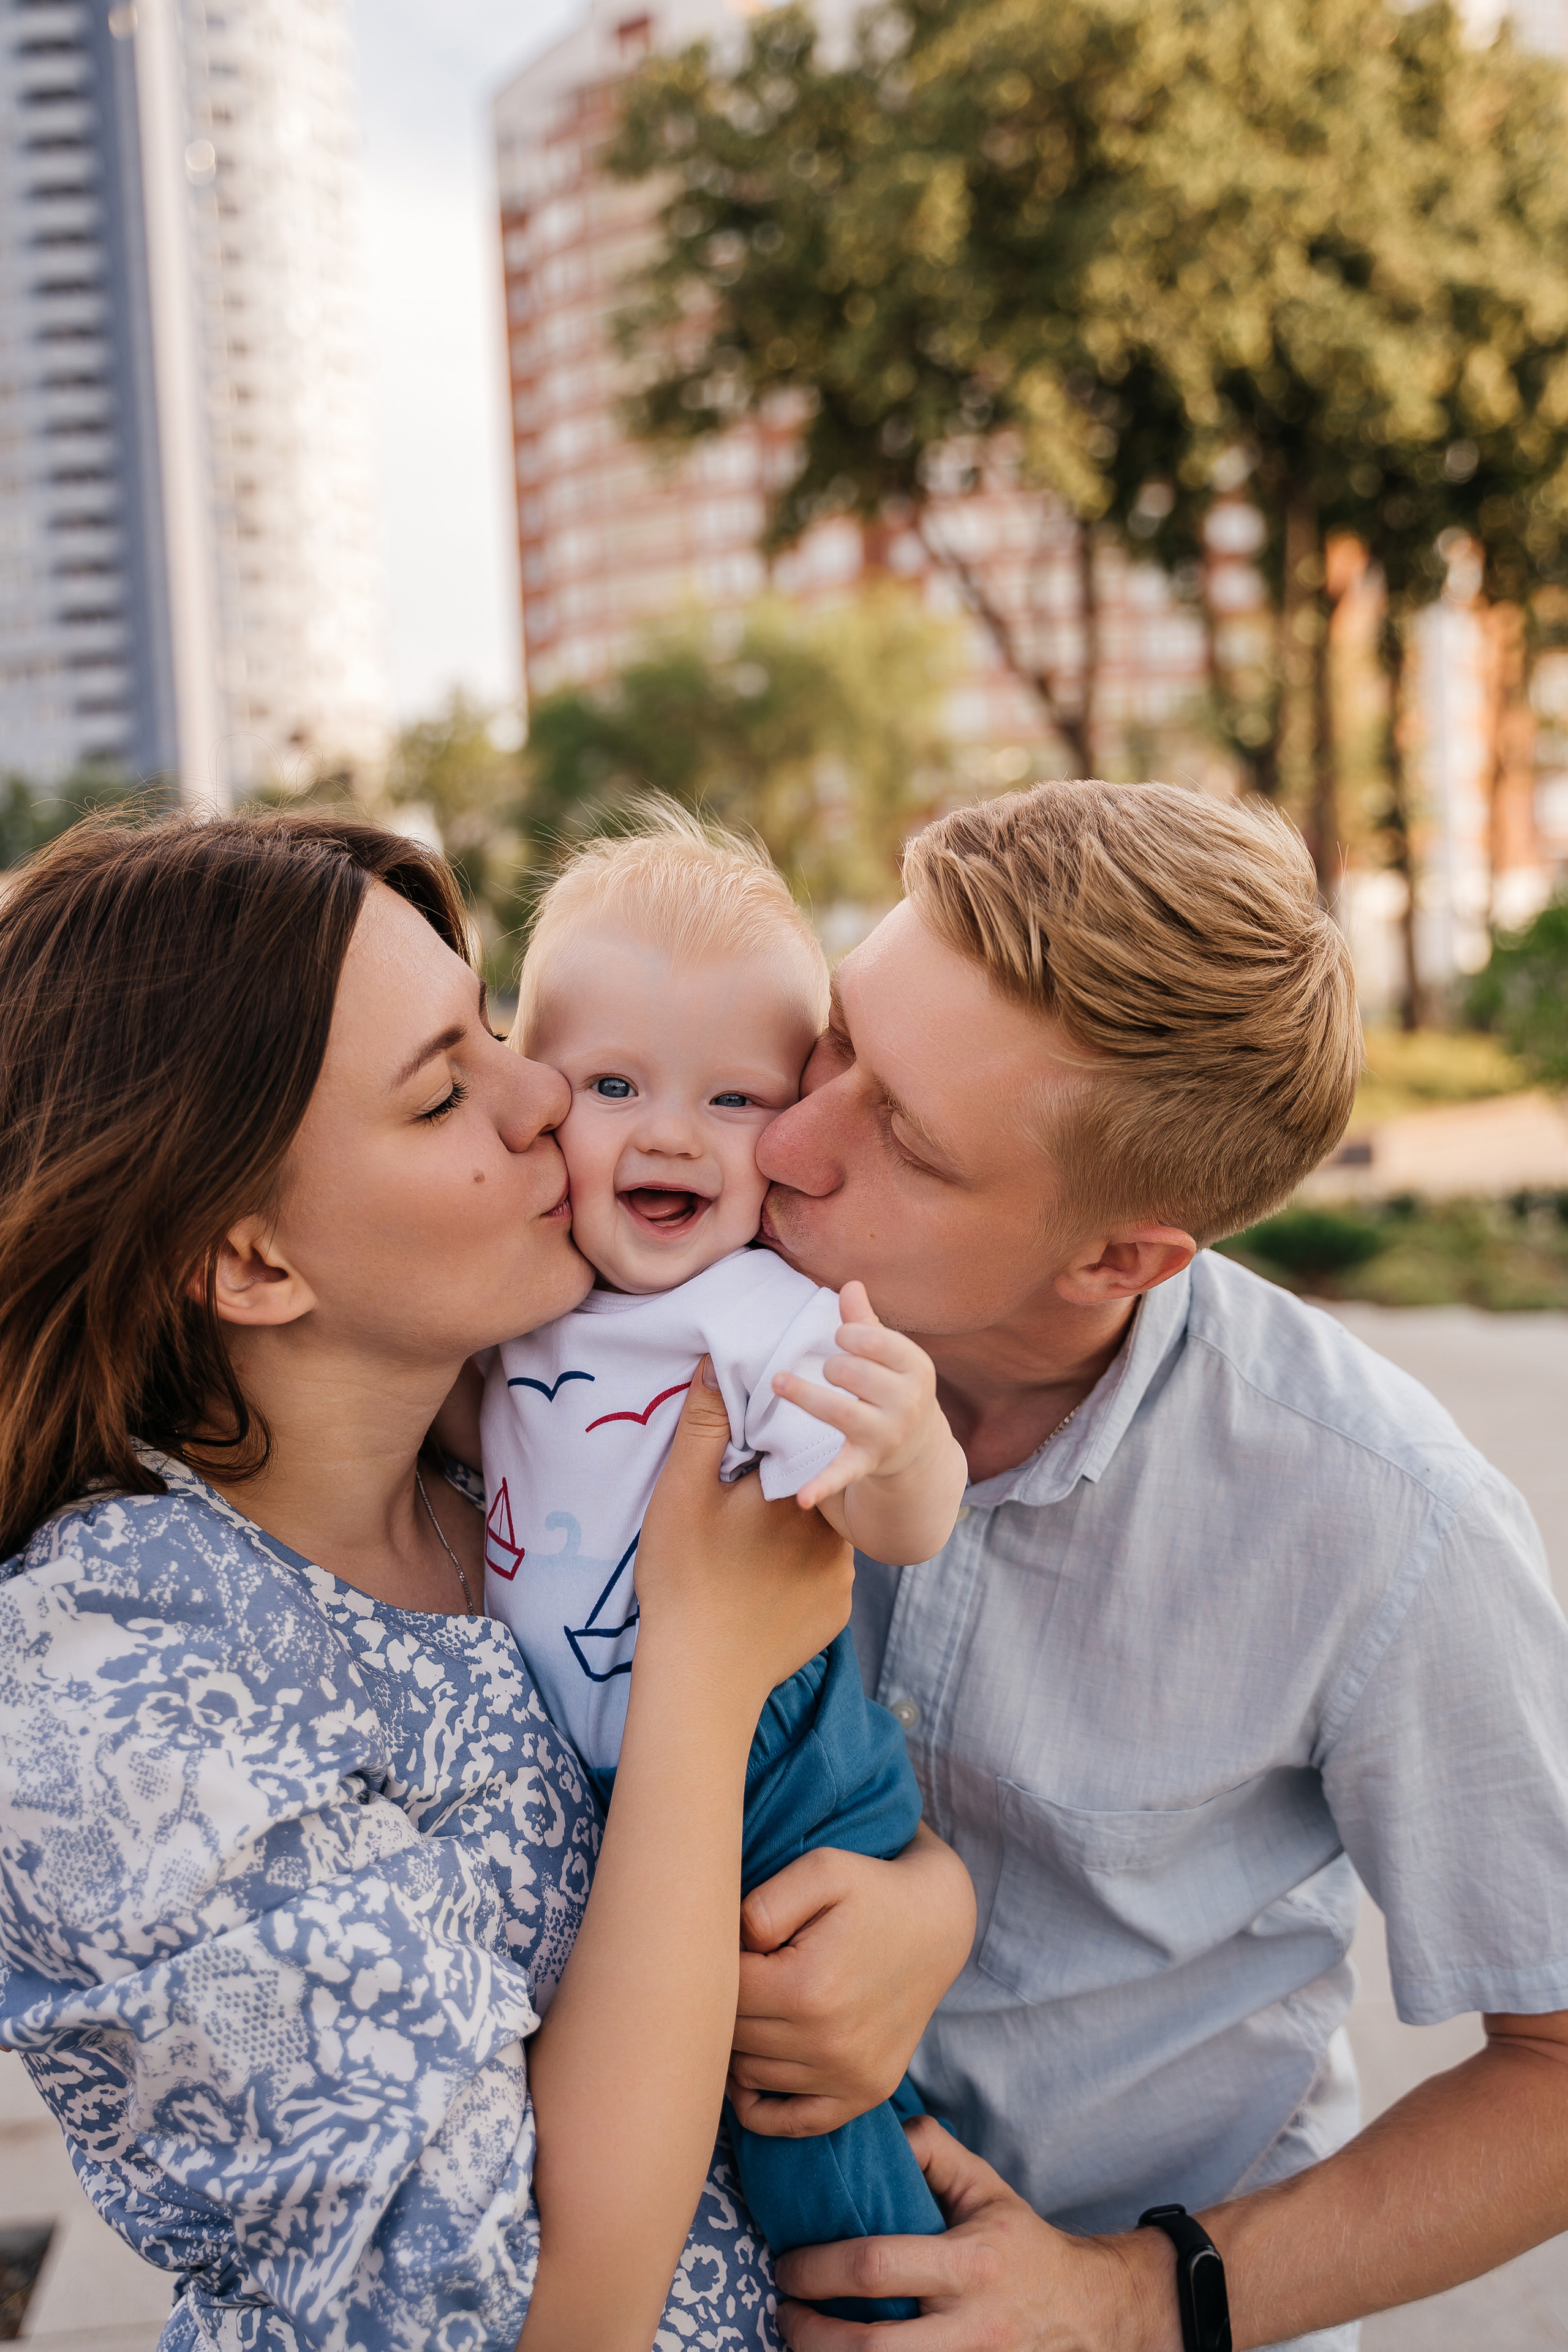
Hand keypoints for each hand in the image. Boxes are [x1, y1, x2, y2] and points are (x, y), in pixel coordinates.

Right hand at [636, 1360, 853, 1710]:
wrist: (701, 1678)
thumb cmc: (686, 1577)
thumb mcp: (682, 1490)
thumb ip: (705, 1424)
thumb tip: (717, 1364)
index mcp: (799, 1493)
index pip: (800, 1449)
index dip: (774, 1447)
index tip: (744, 1457)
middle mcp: (834, 1532)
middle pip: (811, 1494)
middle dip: (781, 1493)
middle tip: (738, 1508)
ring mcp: (841, 1578)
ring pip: (817, 1536)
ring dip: (790, 1536)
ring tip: (746, 1548)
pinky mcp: (835, 1614)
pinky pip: (820, 1578)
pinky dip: (795, 1576)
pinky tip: (760, 1584)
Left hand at [729, 1827, 976, 2135]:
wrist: (937, 1925)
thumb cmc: (870, 1891)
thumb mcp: (821, 1869)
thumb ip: (764, 1903)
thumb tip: (732, 1946)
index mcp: (809, 1988)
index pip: (723, 1994)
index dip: (718, 1963)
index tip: (735, 1942)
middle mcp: (829, 2043)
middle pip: (732, 2037)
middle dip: (725, 2004)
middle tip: (743, 1971)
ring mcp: (849, 2077)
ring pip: (750, 2076)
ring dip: (740, 2045)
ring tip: (755, 2005)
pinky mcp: (865, 2094)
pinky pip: (789, 2124)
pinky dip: (760, 2106)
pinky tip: (751, 2070)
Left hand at [774, 1282, 958, 1513]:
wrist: (919, 1448)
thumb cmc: (894, 1386)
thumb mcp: (890, 1355)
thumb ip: (866, 1322)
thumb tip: (850, 1284)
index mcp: (916, 1368)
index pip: (875, 1341)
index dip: (850, 1336)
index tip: (842, 1339)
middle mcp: (908, 1403)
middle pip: (851, 1372)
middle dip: (834, 1367)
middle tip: (833, 1372)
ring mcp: (888, 1435)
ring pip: (839, 1410)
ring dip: (805, 1394)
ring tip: (779, 1381)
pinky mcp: (866, 1462)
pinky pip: (842, 1472)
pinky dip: (822, 1485)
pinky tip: (802, 1497)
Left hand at [775, 2119, 1174, 2350]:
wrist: (1086, 2312)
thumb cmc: (1020, 2244)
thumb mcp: (984, 2185)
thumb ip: (931, 2149)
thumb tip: (878, 2135)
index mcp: (971, 2265)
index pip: (876, 2268)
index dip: (818, 2269)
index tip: (787, 2264)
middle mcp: (972, 2327)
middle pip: (872, 2348)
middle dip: (811, 2334)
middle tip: (784, 2311)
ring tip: (802, 2341)